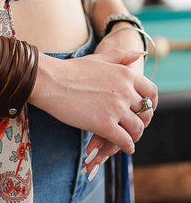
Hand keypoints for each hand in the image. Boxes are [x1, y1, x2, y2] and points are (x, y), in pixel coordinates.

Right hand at [81, 25, 157, 176]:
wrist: (50, 81)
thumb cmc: (70, 69)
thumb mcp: (99, 58)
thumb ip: (121, 56)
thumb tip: (139, 54)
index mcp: (126, 74)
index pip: (151, 92)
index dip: (151, 103)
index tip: (145, 111)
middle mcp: (125, 91)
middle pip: (145, 112)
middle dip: (141, 121)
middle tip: (134, 127)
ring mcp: (116, 108)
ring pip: (137, 128)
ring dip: (135, 136)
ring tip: (129, 139)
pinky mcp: (104, 125)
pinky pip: (124, 140)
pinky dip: (127, 146)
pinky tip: (125, 148)